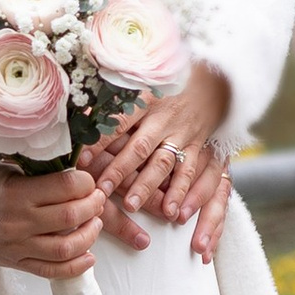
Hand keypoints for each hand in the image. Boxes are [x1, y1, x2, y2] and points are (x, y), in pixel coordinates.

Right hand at [0, 164, 104, 281]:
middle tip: (97, 200)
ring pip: (66, 247)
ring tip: (94, 224)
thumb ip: (36, 170)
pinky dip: (76, 266)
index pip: (66, 186)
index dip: (86, 182)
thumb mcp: (4, 170)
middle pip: (71, 215)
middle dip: (93, 205)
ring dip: (90, 235)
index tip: (88, 181)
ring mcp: (18, 247)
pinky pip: (52, 271)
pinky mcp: (18, 264)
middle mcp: (18, 222)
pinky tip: (89, 256)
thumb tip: (74, 167)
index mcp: (16, 193)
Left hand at [80, 66, 235, 267]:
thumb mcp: (141, 85)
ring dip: (147, 186)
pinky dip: (182, 192)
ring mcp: (182, 133)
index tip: (80, 161)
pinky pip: (190, 172)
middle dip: (119, 171)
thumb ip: (114, 101)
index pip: (118, 123)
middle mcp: (163, 118)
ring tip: (131, 206)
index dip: (99, 141)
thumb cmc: (165, 87)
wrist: (213, 81)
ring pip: (163, 163)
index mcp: (145, 100)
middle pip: (139, 147)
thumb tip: (80, 116)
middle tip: (101, 192)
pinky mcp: (198, 146)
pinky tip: (173, 212)